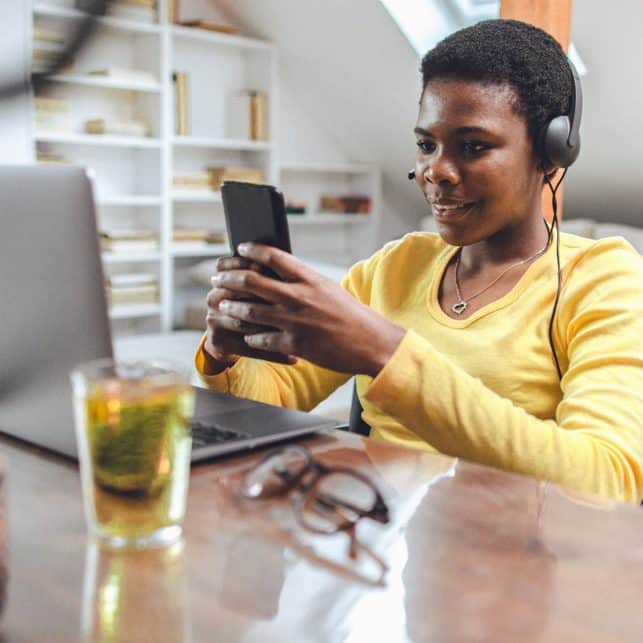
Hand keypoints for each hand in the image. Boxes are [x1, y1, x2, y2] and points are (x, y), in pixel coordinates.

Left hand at [211, 244, 405, 376]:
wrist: (371, 342)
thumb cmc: (351, 314)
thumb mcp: (328, 288)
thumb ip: (303, 280)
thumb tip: (277, 272)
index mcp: (309, 278)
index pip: (272, 256)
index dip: (251, 250)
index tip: (238, 248)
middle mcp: (298, 296)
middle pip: (251, 281)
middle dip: (229, 278)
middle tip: (218, 277)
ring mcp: (294, 321)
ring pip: (249, 310)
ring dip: (232, 306)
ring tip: (223, 303)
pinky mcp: (293, 345)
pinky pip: (260, 339)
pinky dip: (250, 336)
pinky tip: (246, 334)